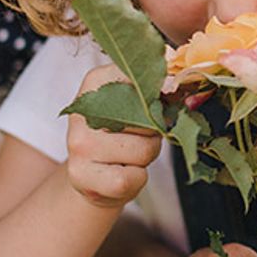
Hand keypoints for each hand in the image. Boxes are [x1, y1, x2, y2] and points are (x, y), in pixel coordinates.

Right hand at [66, 63, 162, 209]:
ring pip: (144, 150)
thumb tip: (177, 82)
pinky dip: (136, 179)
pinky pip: (131, 178)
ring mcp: (79, 143)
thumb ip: (159, 90)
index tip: (163, 101)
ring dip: (146, 158)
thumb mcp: (137, 104)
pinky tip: (123, 173)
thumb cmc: (121, 135)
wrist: (91, 176)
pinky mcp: (81, 174)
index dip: (162, 95)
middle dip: (155, 133)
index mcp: (98, 81)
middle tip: (138, 137)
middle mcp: (84, 110)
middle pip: (150, 119)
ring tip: (128, 156)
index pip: (142, 77)